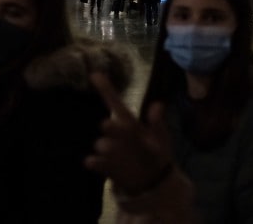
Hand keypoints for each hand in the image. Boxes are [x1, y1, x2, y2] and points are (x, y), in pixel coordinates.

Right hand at [84, 73, 173, 194]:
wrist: (152, 178)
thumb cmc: (157, 151)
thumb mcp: (160, 136)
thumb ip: (157, 122)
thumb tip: (158, 104)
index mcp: (130, 124)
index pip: (116, 104)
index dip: (106, 89)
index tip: (95, 74)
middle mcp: (116, 134)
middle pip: (108, 125)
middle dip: (109, 125)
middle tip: (107, 123)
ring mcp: (109, 150)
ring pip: (101, 144)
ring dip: (105, 146)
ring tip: (113, 150)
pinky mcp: (105, 166)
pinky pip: (95, 162)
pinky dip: (94, 162)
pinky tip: (91, 162)